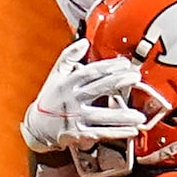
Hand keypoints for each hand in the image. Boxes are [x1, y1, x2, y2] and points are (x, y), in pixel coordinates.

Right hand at [20, 39, 144, 154]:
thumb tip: (84, 42)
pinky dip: (116, 133)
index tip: (124, 63)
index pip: (89, 72)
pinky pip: (100, 133)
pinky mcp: (78, 134)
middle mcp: (72, 100)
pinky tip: (131, 131)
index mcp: (68, 83)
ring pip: (101, 116)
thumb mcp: (55, 75)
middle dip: (118, 83)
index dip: (107, 67)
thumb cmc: (50, 99)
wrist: (37, 127)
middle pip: (97, 89)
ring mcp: (75, 118)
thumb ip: (69, 56)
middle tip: (135, 77)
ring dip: (121, 116)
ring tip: (139, 116)